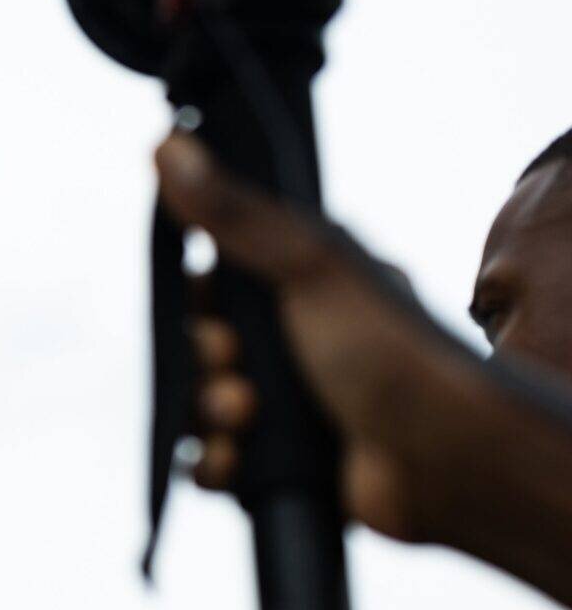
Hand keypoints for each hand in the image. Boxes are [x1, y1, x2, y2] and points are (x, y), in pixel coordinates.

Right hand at [159, 132, 571, 609]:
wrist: (442, 453)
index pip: (219, 288)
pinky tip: (235, 458)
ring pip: (201, 407)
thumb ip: (232, 214)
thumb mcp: (308, 264)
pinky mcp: (281, 464)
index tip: (212, 309)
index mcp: (304, 290)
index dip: (201, 302)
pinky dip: (214, 463)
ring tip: (247, 417)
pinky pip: (214, 463)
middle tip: (236, 365)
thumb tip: (166, 146)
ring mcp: (287, 406)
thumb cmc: (394, 351)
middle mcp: (294, 345)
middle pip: (202, 349)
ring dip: (208, 414)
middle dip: (206, 362)